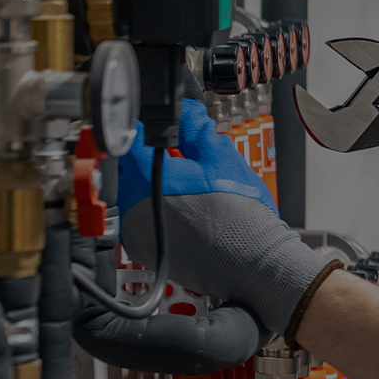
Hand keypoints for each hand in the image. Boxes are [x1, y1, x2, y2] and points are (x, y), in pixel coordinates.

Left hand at [118, 98, 326, 331]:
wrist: (251, 266)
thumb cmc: (241, 219)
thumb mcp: (222, 159)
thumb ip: (197, 129)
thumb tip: (185, 112)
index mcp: (147, 180)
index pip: (129, 139)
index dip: (142, 126)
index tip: (153, 123)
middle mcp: (132, 209)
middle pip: (127, 168)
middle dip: (147, 156)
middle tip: (175, 153)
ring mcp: (135, 233)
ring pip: (132, 193)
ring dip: (149, 183)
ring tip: (182, 183)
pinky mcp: (144, 251)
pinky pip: (139, 218)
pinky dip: (152, 208)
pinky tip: (181, 208)